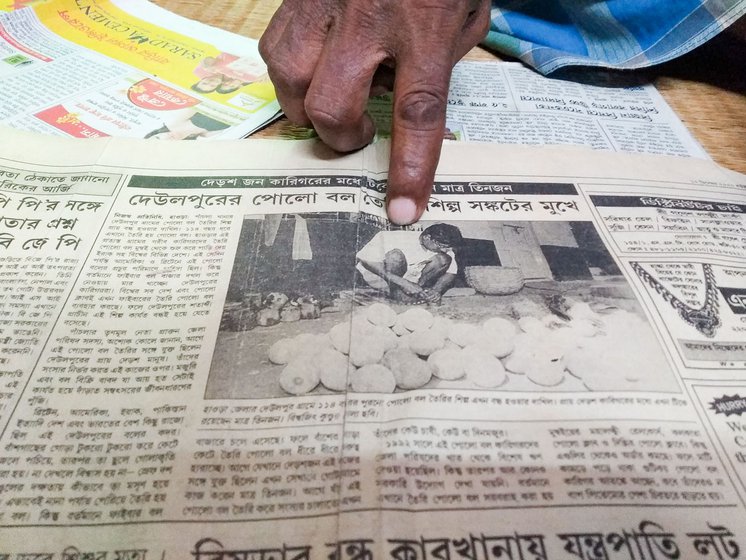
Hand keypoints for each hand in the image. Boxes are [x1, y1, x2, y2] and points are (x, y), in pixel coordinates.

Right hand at [259, 0, 489, 224]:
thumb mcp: (466, 12)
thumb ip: (442, 59)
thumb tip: (404, 100)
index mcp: (425, 24)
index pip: (418, 110)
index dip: (410, 167)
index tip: (402, 210)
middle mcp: (369, 14)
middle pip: (333, 101)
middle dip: (341, 135)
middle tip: (356, 134)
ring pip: (290, 76)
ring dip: (306, 107)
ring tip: (329, 103)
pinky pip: (273, 46)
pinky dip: (288, 73)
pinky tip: (309, 69)